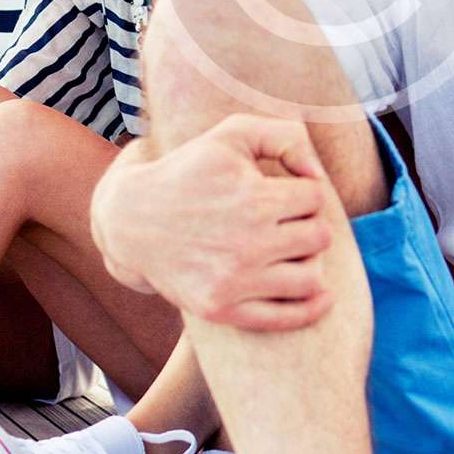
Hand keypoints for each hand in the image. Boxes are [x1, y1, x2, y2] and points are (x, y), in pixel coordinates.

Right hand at [90, 115, 337, 331]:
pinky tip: (323, 296)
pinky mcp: (222, 309)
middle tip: (287, 221)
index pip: (316, 198)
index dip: (305, 191)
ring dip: (308, 262)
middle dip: (308, 225)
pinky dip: (312, 309)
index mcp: (252, 198)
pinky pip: (285, 318)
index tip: (285, 192)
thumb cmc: (190, 172)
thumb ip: (286, 136)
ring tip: (291, 251)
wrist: (130, 221)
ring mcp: (233, 281)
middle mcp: (246, 242)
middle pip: (319, 238)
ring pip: (310, 279)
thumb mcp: (231, 134)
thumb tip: (318, 173)